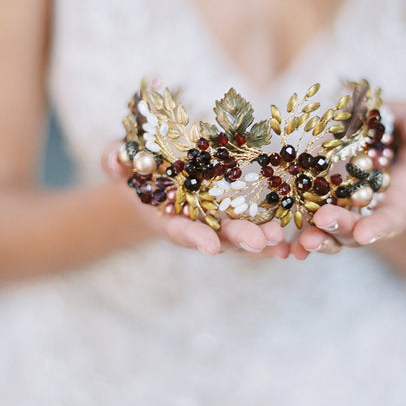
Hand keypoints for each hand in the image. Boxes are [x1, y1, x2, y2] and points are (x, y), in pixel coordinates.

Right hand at [101, 142, 288, 257]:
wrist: (153, 179)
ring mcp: (217, 220)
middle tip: (262, 241)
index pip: (181, 229)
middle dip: (240, 238)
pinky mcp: (235, 210)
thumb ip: (114, 159)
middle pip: (220, 235)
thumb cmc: (135, 170)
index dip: (195, 238)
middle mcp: (195, 223)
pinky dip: (271, 235)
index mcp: (167, 216)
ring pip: (242, 232)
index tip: (211, 247)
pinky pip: (255, 222)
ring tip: (282, 239)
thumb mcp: (119, 161)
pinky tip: (290, 241)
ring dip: (262, 237)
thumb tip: (117, 159)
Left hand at [289, 102, 405, 258]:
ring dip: (317, 241)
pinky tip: (284, 247)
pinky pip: (305, 228)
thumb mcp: (401, 116)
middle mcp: (366, 213)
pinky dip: (295, 240)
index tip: (364, 234)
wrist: (354, 129)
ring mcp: (339, 215)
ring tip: (302, 242)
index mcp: (394, 196)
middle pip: (355, 232)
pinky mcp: (313, 210)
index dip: (378, 228)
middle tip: (322, 221)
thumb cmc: (384, 124)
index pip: (390, 219)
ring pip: (330, 237)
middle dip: (340, 229)